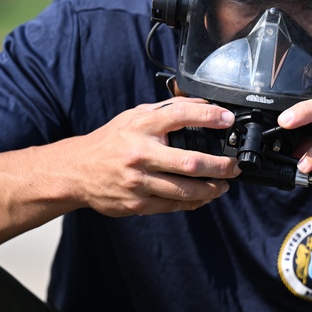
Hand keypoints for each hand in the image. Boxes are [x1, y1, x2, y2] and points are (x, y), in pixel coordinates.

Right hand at [67, 98, 240, 215]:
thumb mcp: (134, 116)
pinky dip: (193, 202)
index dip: (209, 116)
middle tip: (235, 167)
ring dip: (211, 189)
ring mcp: (138, 182)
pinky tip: (203, 196)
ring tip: (223, 184)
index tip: (228, 120)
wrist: (76, 171)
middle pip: (190, 162)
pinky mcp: (137, 204)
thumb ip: (167, 110)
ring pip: (185, 190)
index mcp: (140, 127)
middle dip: (220, 166)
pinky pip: (173, 206)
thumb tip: (203, 105)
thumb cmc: (110, 141)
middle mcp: (140, 154)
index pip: (180, 116)